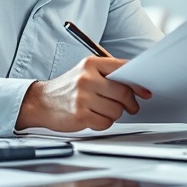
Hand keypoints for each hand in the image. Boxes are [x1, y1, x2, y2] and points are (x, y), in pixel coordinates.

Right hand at [15, 56, 151, 131]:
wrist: (41, 102)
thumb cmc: (67, 88)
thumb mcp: (85, 72)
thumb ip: (108, 75)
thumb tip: (136, 85)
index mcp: (90, 64)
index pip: (122, 69)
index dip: (137, 83)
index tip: (145, 91)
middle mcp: (86, 78)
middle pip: (123, 92)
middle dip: (130, 102)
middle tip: (130, 107)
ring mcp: (82, 97)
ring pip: (116, 110)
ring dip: (115, 114)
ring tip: (103, 110)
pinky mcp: (80, 115)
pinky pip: (106, 122)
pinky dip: (104, 123)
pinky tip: (94, 117)